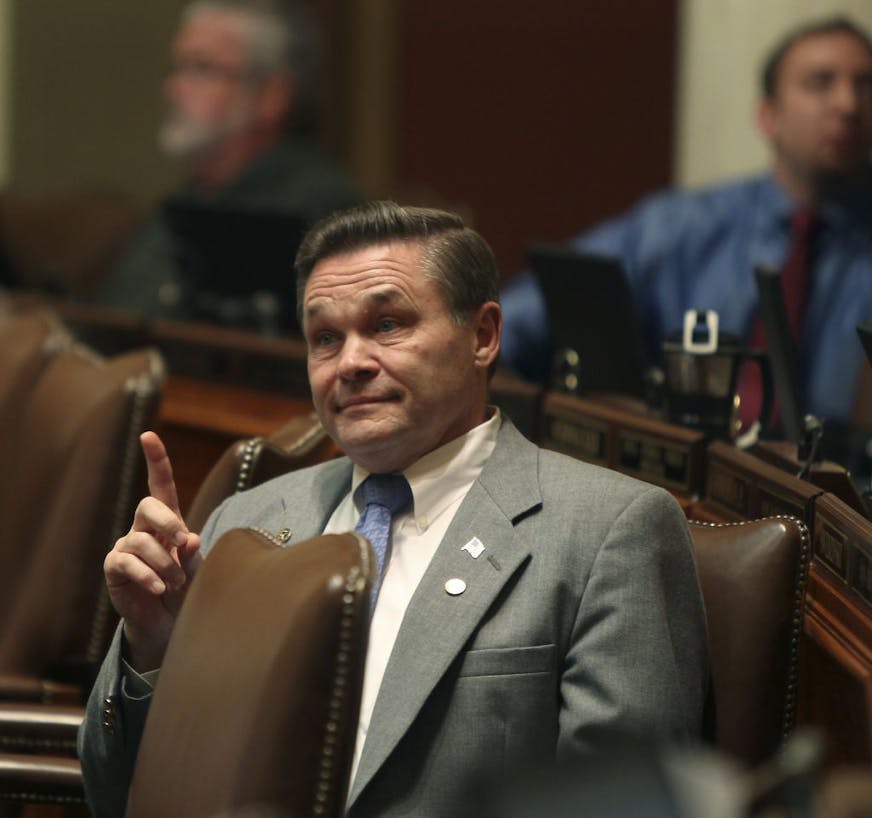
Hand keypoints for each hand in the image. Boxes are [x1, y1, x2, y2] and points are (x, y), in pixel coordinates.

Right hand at [104, 431, 201, 670]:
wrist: (168, 622)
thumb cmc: (186, 588)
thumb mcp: (196, 570)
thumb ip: (193, 555)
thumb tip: (190, 539)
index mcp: (168, 520)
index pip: (160, 485)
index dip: (156, 460)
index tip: (148, 436)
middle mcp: (144, 528)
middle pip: (148, 505)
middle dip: (168, 521)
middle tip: (184, 542)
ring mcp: (127, 545)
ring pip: (141, 541)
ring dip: (164, 563)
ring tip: (175, 583)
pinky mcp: (115, 567)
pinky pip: (127, 563)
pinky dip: (147, 576)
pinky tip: (159, 588)